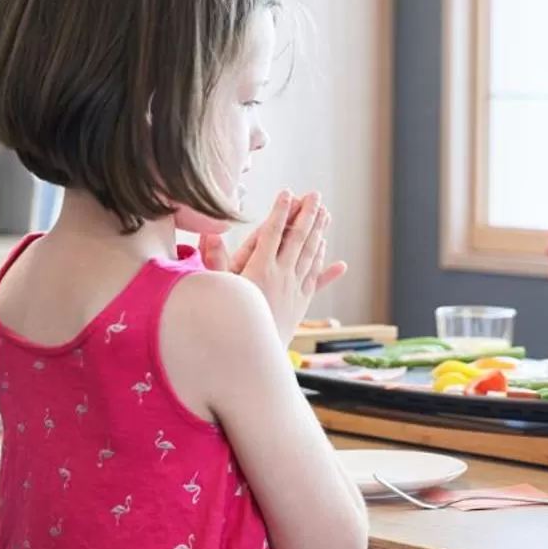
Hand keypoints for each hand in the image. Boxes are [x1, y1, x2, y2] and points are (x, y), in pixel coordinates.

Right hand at [202, 191, 348, 341]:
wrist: (250, 354)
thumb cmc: (229, 319)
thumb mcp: (218, 288)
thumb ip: (214, 260)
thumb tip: (209, 233)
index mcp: (260, 269)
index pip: (273, 233)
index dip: (281, 212)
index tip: (287, 194)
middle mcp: (281, 276)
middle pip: (298, 239)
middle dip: (307, 215)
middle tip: (315, 195)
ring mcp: (294, 288)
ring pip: (310, 255)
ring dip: (319, 233)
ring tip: (326, 214)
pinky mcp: (300, 303)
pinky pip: (315, 279)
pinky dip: (324, 266)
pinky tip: (338, 261)